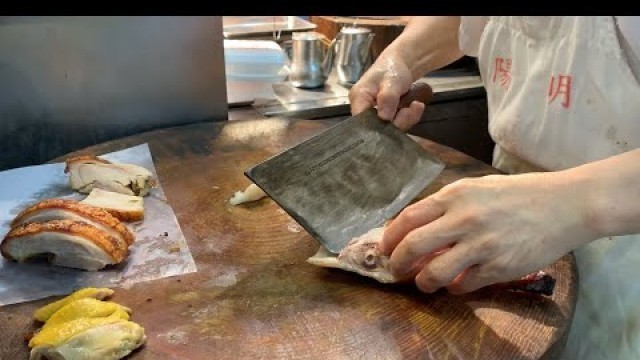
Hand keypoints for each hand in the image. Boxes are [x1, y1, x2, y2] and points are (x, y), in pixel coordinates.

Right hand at [348, 57, 424, 130]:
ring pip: (387, 128)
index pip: (361, 121)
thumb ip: (387, 98)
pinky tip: (415, 107)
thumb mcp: (392, 80)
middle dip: (397, 122)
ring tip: (416, 105)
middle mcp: (362, 109)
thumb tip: (384, 117)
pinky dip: (407, 118)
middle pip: (376, 127)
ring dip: (405, 119)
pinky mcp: (382, 118)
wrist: (400, 65)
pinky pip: (394, 124)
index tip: (396, 119)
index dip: (377, 127)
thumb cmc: (392, 68)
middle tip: (412, 108)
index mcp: (358, 98)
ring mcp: (372, 115)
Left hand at [380, 172, 597, 293]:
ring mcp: (481, 245)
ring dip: (423, 282)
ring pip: (434, 273)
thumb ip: (445, 206)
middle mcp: (464, 219)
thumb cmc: (517, 194)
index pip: (407, 218)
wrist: (563, 205)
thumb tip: (414, 228)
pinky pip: (463, 286)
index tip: (386, 248)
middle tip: (396, 271)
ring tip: (425, 282)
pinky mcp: (499, 267)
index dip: (390, 237)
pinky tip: (457, 283)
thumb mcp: (476, 188)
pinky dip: (455, 288)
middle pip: (413, 247)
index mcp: (454, 196)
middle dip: (397, 264)